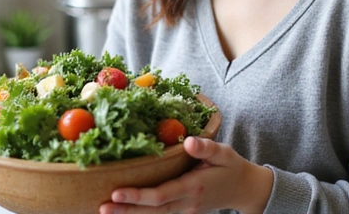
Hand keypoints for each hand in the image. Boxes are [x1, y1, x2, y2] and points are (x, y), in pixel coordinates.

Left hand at [99, 137, 272, 213]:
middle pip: (153, 210)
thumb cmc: (232, 166)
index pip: (162, 195)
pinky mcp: (183, 211)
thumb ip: (207, 147)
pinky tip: (123, 211)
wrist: (245, 189)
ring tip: (104, 211)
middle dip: (127, 210)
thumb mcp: (224, 152)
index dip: (139, 196)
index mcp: (194, 186)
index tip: (117, 192)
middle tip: (103, 206)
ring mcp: (185, 210)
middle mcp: (187, 203)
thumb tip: (189, 141)